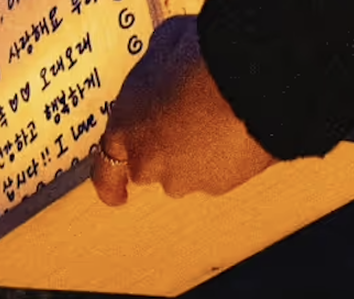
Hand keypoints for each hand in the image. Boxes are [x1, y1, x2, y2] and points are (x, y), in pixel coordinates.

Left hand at [91, 16, 277, 206]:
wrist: (248, 77)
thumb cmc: (200, 58)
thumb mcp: (163, 47)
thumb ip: (152, 71)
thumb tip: (162, 65)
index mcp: (124, 132)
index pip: (105, 174)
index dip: (112, 185)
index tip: (117, 196)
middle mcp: (148, 165)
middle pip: (152, 168)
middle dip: (167, 150)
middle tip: (189, 117)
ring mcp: (185, 179)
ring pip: (188, 172)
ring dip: (199, 153)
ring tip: (219, 117)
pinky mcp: (221, 185)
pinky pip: (221, 171)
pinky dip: (227, 156)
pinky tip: (238, 129)